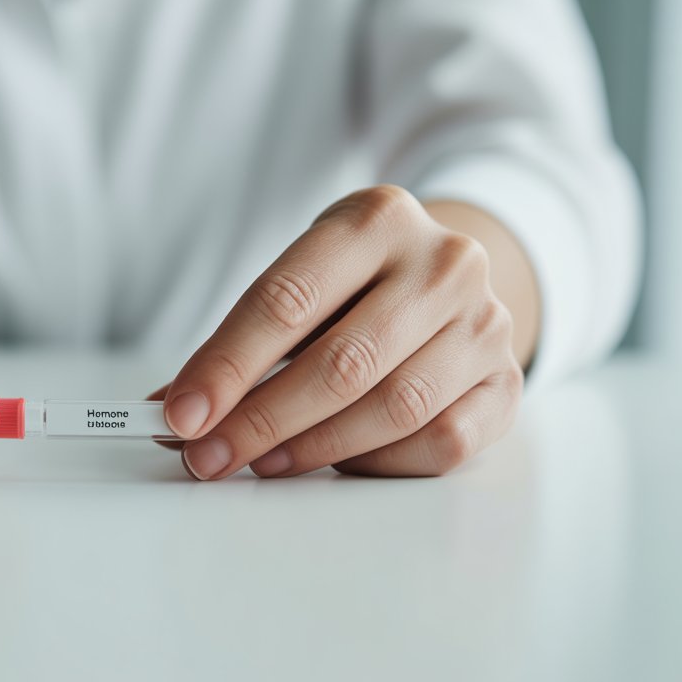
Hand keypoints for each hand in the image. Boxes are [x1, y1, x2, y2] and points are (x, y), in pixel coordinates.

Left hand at [158, 185, 528, 479]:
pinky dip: (379, 462)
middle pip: (343, 362)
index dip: (227, 364)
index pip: (287, 299)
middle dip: (262, 419)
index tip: (182, 413)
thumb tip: (174, 409)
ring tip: (262, 462)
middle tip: (209, 455)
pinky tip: (339, 461)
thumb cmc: (355, 285)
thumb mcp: (301, 282)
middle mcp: (444, 262)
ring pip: (396, 407)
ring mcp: (486, 322)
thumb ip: (241, 344)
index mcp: (377, 219)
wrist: (449, 274)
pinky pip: (441, 442)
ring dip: (315, 448)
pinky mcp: (507, 383)